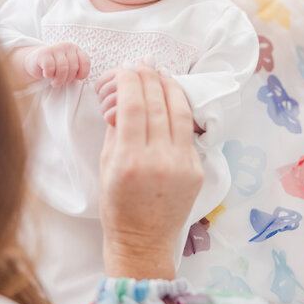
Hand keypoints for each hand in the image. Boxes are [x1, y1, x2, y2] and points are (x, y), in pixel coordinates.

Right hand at [24, 42, 89, 86]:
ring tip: (54, 82)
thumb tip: (81, 77)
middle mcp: (67, 46)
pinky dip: (49, 75)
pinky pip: (50, 68)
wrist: (35, 62)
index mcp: (76, 49)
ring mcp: (55, 48)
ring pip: (63, 68)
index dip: (82, 73)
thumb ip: (77, 70)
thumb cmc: (55, 67)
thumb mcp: (69, 67)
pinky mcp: (43, 53)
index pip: (85, 61)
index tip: (75, 78)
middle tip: (61, 82)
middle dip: (68, 79)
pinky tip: (47, 75)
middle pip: (73, 67)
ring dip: (59, 79)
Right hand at [100, 63, 203, 278]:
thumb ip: (116, 129)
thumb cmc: (117, 205)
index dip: (129, 81)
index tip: (125, 68)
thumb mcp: (106, 165)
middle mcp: (159, 160)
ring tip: (161, 71)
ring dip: (169, 86)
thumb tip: (124, 98)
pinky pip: (187, 131)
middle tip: (144, 63)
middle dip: (149, 77)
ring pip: (179, 112)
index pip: (131, 106)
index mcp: (129, 160)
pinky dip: (179, 110)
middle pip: (157, 104)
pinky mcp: (196, 169)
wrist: (143, 241)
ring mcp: (182, 164)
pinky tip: (172, 97)